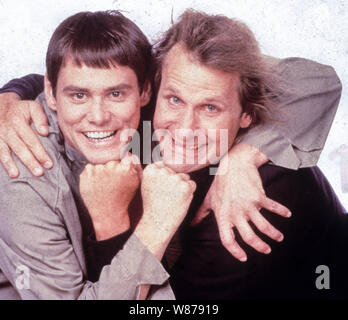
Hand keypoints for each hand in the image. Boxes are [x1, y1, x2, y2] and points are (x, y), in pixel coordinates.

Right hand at [0, 92, 51, 176]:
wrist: (0, 104)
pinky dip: (4, 163)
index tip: (49, 164)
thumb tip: (45, 132)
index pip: (31, 140)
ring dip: (12, 165)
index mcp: (18, 122)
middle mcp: (7, 130)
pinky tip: (11, 173)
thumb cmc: (21, 109)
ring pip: (6, 152)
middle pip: (20, 148)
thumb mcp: (32, 107)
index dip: (40, 153)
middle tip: (40, 173)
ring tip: (19, 175)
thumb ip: (40, 118)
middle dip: (30, 162)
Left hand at [79, 155, 140, 240]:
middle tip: (113, 183)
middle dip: (112, 169)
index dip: (123, 164)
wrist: (108, 213)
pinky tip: (97, 185)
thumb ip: (136, 165)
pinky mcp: (87, 173)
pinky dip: (92, 175)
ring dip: (102, 172)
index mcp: (126, 167)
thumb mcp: (136, 182)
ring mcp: (99, 169)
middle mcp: (112, 166)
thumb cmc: (124, 198)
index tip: (121, 174)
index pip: (125, 156)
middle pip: (112, 161)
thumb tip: (130, 153)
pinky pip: (90, 168)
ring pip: (101, 164)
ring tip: (105, 185)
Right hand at [135, 162, 195, 259]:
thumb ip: (155, 171)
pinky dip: (189, 193)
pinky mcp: (185, 187)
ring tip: (171, 199)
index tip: (158, 190)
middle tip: (165, 196)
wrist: (157, 223)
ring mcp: (174, 178)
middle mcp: (162, 171)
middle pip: (175, 172)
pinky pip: (192, 184)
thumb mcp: (147, 184)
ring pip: (184, 178)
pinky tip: (179, 201)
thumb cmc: (153, 205)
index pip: (164, 166)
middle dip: (173, 183)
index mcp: (151, 169)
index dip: (164, 180)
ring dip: (181, 188)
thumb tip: (162, 159)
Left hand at [191, 143, 290, 261]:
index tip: (244, 258)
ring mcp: (247, 205)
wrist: (234, 164)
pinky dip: (282, 211)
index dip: (235, 251)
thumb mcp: (209, 199)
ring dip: (273, 234)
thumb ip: (201, 213)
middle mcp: (235, 213)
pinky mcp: (258, 196)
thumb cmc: (220, 183)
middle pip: (249, 237)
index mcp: (223, 216)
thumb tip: (192, 224)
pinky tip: (288, 214)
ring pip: (263, 226)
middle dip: (260, 247)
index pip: (227, 239)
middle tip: (267, 250)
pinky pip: (273, 207)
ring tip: (279, 237)